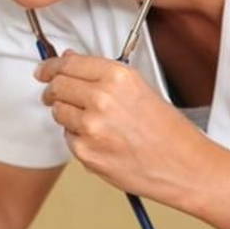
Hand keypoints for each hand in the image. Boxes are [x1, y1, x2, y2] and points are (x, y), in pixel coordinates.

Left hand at [35, 51, 214, 206]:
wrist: (185, 168)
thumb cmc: (169, 131)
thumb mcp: (140, 88)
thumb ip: (101, 74)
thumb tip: (69, 60)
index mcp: (117, 77)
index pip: (67, 64)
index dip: (51, 66)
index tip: (44, 70)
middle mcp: (101, 99)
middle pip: (57, 87)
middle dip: (53, 89)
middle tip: (54, 93)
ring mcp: (91, 128)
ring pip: (58, 113)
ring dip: (67, 114)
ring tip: (94, 122)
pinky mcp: (86, 154)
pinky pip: (69, 139)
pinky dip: (78, 138)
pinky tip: (102, 141)